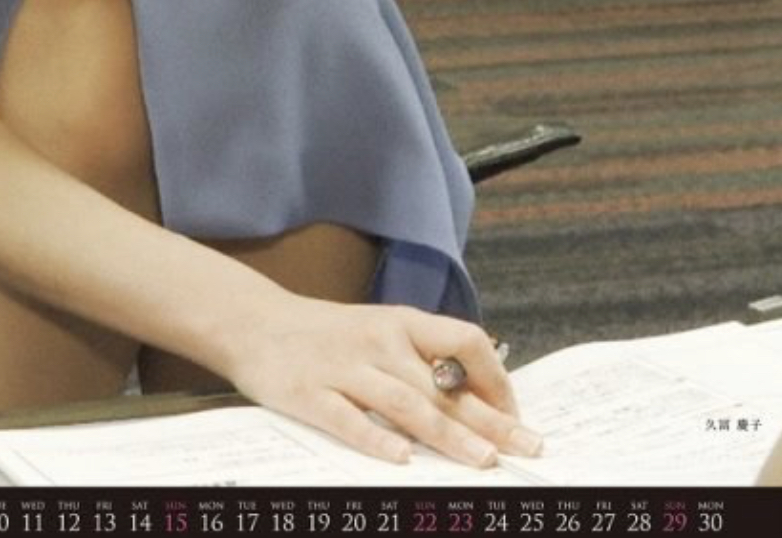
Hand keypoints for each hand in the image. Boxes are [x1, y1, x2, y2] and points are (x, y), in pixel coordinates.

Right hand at [224, 298, 539, 468]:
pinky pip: (348, 419)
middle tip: (526, 447)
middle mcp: (378, 341)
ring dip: (447, 434)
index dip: (495, 379)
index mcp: (401, 323)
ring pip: (404, 403)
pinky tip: (401, 460)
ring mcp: (344, 367)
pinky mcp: (310, 392)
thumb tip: (481, 390)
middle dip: (489, 419)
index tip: (514, 414)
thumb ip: (422, 356)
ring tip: (482, 460)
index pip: (464, 341)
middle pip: (443, 384)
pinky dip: (376, 440)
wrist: (255, 321)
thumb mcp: (379, 329)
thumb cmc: (326, 333)